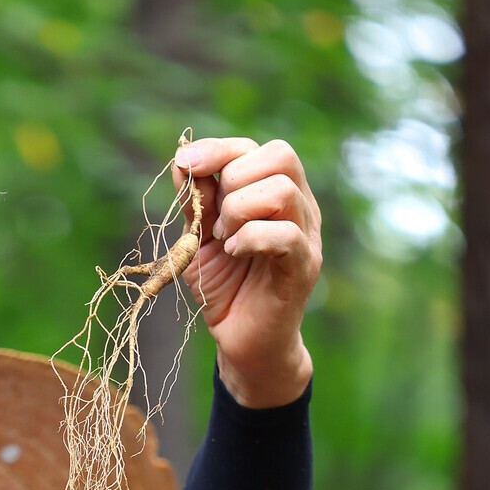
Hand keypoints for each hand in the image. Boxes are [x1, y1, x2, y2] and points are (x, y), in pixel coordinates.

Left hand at [172, 136, 320, 408]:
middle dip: (234, 181)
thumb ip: (196, 200)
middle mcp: (299, 206)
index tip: (185, 164)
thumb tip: (182, 159)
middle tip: (217, 222)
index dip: (218, 149)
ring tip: (226, 240)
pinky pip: (285, 235)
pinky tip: (234, 253)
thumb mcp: (200, 237)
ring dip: (240, 211)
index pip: (256, 148)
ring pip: (282, 191)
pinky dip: (250, 238)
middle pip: (280, 156)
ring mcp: (307, 234)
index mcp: (274, 192)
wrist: (240, 340)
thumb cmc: (225, 286)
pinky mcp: (305, 266)